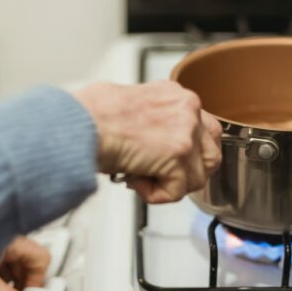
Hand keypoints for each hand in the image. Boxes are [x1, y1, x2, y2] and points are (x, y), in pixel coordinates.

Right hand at [72, 81, 221, 203]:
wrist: (80, 122)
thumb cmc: (89, 114)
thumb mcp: (129, 105)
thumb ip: (153, 121)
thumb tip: (153, 144)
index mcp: (175, 94)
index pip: (202, 128)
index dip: (187, 152)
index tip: (166, 160)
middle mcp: (187, 109)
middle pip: (211, 153)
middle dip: (188, 172)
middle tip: (160, 176)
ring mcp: (186, 132)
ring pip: (198, 176)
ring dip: (170, 185)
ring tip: (142, 177)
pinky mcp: (178, 156)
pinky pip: (177, 192)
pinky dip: (154, 195)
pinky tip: (134, 180)